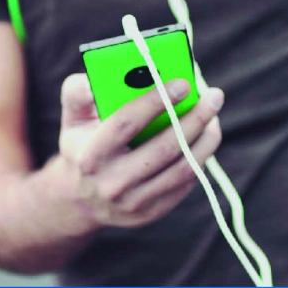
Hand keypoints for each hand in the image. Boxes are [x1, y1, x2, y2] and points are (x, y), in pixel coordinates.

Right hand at [56, 73, 223, 230]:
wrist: (81, 201)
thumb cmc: (83, 146)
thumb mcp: (72, 120)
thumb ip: (78, 93)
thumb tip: (101, 75)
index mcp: (90, 155)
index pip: (126, 124)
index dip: (156, 101)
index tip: (183, 82)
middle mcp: (112, 183)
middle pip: (164, 148)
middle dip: (194, 118)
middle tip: (214, 96)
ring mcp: (135, 201)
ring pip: (182, 168)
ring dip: (206, 139)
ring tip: (214, 116)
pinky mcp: (153, 212)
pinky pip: (186, 183)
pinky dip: (200, 157)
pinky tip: (206, 137)